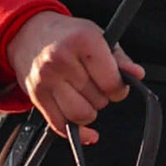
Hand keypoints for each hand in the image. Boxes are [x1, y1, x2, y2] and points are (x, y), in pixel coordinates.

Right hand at [8, 11, 143, 143]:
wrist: (28, 33)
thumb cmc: (67, 35)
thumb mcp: (97, 36)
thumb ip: (119, 58)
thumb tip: (136, 75)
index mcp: (83, 40)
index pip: (111, 82)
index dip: (119, 89)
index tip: (116, 85)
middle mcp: (62, 59)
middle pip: (98, 100)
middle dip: (101, 97)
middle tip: (94, 84)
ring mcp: (47, 79)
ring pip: (80, 115)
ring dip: (88, 113)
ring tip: (84, 97)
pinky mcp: (37, 96)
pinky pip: (61, 126)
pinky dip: (76, 132)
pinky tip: (83, 127)